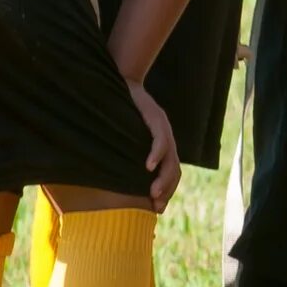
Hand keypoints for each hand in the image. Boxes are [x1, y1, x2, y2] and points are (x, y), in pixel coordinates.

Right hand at [126, 80, 180, 209]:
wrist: (123, 78)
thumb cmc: (118, 110)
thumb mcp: (123, 138)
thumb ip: (125, 155)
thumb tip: (111, 179)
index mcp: (161, 144)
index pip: (171, 173)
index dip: (167, 191)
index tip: (157, 208)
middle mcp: (166, 137)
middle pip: (174, 169)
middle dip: (167, 190)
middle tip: (156, 207)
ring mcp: (162, 126)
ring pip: (170, 158)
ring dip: (163, 178)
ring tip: (153, 193)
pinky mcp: (155, 115)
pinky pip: (160, 138)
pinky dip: (156, 154)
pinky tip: (148, 166)